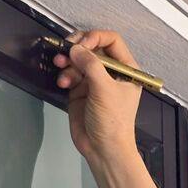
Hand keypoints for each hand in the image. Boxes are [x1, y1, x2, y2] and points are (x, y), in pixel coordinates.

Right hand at [53, 30, 142, 162]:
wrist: (103, 150)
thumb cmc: (113, 123)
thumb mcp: (105, 89)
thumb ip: (91, 65)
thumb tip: (76, 48)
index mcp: (126, 70)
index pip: (112, 40)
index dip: (96, 37)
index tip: (83, 44)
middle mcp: (111, 73)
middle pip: (92, 47)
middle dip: (78, 47)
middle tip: (66, 49)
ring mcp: (95, 81)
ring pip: (79, 59)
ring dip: (68, 60)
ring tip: (60, 65)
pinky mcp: (81, 90)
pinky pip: (70, 73)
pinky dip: (65, 74)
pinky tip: (63, 82)